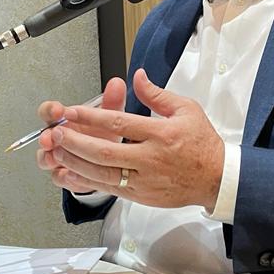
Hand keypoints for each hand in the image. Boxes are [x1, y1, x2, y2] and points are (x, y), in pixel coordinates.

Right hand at [36, 76, 126, 189]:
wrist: (111, 161)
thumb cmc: (105, 136)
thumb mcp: (111, 118)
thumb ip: (112, 102)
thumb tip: (117, 84)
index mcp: (66, 121)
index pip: (50, 111)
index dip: (51, 110)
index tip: (58, 111)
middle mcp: (59, 139)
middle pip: (43, 136)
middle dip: (46, 137)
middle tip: (50, 138)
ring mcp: (59, 158)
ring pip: (46, 158)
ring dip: (49, 158)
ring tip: (57, 158)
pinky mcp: (65, 176)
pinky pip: (58, 177)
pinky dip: (63, 176)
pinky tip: (68, 174)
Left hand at [38, 68, 223, 209]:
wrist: (217, 179)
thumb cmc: (202, 143)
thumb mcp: (187, 109)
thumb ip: (157, 94)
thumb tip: (137, 76)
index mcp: (161, 134)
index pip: (119, 123)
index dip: (91, 116)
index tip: (71, 111)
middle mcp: (151, 158)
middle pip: (105, 151)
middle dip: (76, 142)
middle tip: (56, 133)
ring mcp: (145, 180)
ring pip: (102, 173)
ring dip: (76, 162)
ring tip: (57, 151)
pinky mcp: (141, 196)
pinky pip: (109, 189)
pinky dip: (87, 181)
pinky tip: (71, 172)